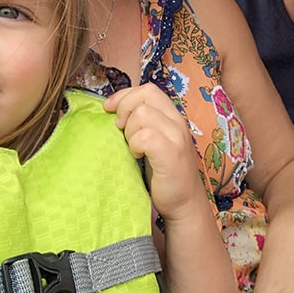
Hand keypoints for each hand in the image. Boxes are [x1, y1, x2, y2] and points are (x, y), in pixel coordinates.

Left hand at [104, 84, 203, 221]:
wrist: (184, 203)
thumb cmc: (163, 173)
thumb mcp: (154, 140)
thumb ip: (142, 123)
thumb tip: (113, 109)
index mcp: (172, 116)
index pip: (147, 89)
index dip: (124, 95)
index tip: (109, 109)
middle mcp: (177, 122)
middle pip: (145, 94)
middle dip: (125, 108)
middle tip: (120, 130)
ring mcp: (177, 137)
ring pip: (142, 113)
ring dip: (129, 130)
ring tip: (133, 147)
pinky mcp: (171, 154)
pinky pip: (145, 136)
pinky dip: (135, 144)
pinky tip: (137, 156)